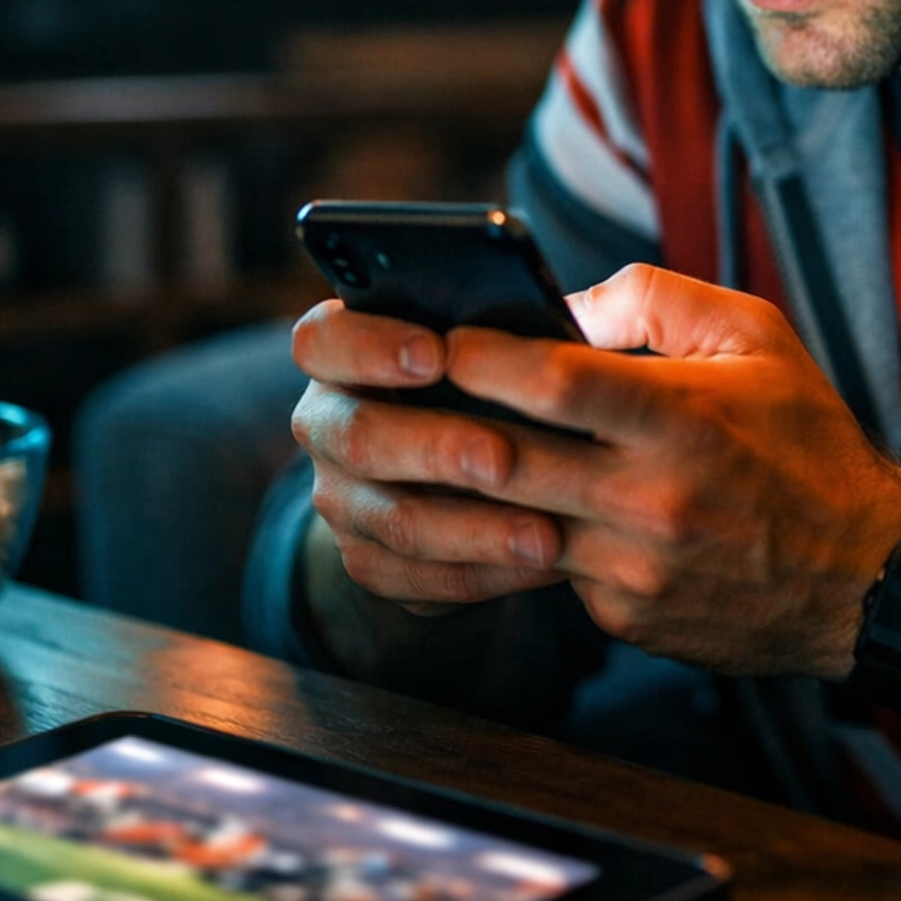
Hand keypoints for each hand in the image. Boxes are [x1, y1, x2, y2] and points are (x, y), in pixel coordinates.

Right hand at [290, 301, 567, 611]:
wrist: (478, 456)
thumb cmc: (501, 375)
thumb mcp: (505, 335)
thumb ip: (519, 320)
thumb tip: (578, 320)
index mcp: (344, 352)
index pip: (321, 340)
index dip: (369, 346)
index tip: (439, 353)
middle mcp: (328, 425)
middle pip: (356, 437)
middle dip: (436, 447)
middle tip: (504, 459)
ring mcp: (343, 500)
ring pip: (394, 522)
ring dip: (474, 529)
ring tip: (548, 534)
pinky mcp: (372, 561)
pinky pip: (418, 580)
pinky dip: (485, 574)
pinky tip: (548, 563)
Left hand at [292, 266, 900, 674]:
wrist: (866, 578)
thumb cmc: (807, 440)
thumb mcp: (755, 338)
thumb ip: (655, 299)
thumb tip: (561, 306)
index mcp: (682, 417)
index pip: (550, 380)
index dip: (477, 354)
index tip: (438, 336)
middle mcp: (652, 497)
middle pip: (504, 457)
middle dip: (439, 422)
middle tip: (398, 393)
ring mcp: (633, 567)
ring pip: (510, 522)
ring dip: (463, 488)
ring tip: (428, 449)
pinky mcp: (625, 617)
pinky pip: (548, 569)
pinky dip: (521, 535)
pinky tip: (504, 507)